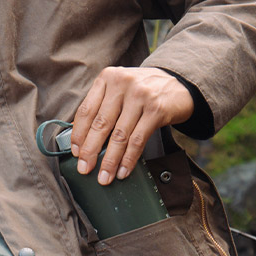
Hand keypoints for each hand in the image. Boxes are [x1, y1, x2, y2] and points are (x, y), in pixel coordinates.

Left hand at [69, 67, 194, 184]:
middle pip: (100, 124)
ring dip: (110, 160)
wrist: (180, 84)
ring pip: (119, 135)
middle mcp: (122, 84)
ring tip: (104, 177)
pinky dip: (129, 159)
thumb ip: (102, 107)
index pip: (86, 110)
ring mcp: (140, 96)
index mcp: (107, 78)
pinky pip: (138, 140)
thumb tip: (82, 140)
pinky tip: (123, 171)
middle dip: (90, 151)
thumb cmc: (144, 91)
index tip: (76, 153)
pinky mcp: (156, 110)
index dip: (79, 134)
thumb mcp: (120, 90)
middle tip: (84, 169)